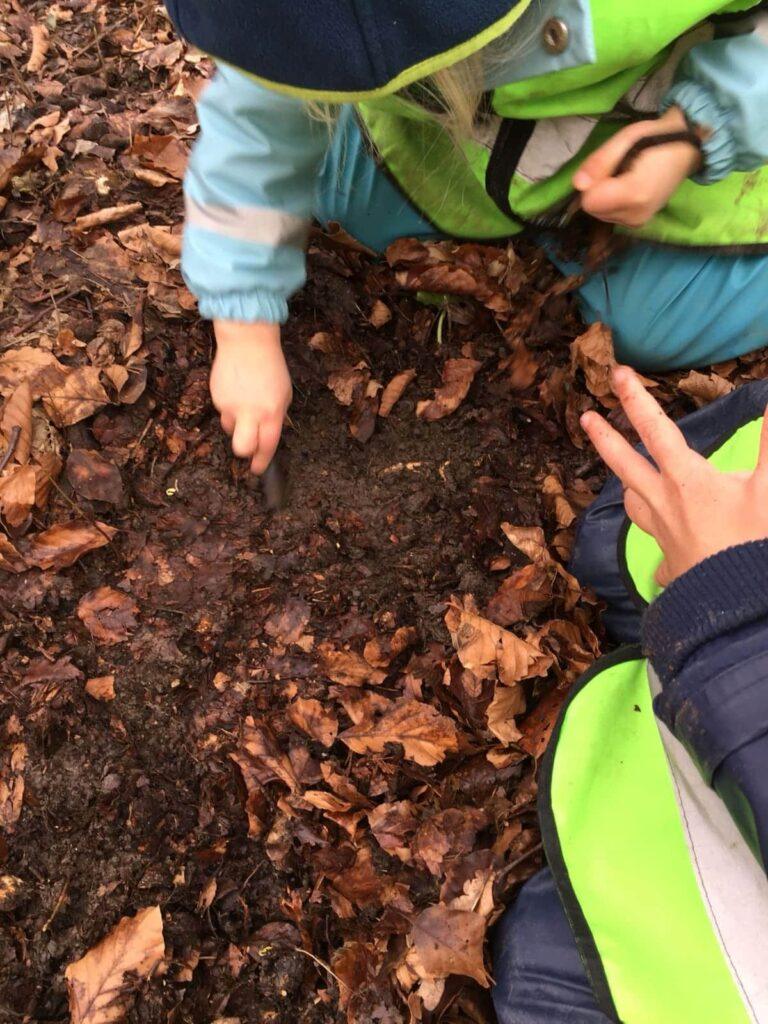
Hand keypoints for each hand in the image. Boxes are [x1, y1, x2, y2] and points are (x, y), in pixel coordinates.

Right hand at [210, 320, 291, 473]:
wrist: (247, 342)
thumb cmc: (271, 367)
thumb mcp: (284, 394)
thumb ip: (276, 416)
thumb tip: (267, 434)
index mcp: (271, 413)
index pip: (267, 446)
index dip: (261, 461)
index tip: (258, 468)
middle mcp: (250, 413)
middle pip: (241, 448)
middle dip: (244, 453)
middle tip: (248, 448)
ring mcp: (230, 406)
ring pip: (230, 430)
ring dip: (238, 426)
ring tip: (244, 407)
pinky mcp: (217, 398)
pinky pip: (223, 412)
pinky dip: (230, 408)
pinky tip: (237, 392)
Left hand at [573, 106, 700, 227]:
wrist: (685, 151)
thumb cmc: (656, 139)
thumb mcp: (625, 139)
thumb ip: (599, 162)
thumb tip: (577, 184)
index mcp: (633, 194)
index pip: (589, 201)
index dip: (593, 181)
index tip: (609, 166)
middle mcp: (635, 216)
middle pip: (593, 209)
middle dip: (598, 188)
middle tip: (618, 168)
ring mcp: (638, 223)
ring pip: (599, 213)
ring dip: (605, 195)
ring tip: (626, 175)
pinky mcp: (638, 224)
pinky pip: (610, 215)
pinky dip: (613, 202)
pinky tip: (630, 187)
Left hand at [581, 367, 767, 586]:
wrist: (741, 607)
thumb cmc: (753, 543)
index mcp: (685, 480)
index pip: (655, 430)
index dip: (636, 399)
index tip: (617, 373)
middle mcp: (664, 506)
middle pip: (625, 465)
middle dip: (604, 438)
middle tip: (586, 417)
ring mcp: (664, 537)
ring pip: (634, 505)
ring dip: (627, 486)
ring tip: (626, 480)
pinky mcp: (673, 566)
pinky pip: (660, 553)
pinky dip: (663, 547)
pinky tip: (668, 554)